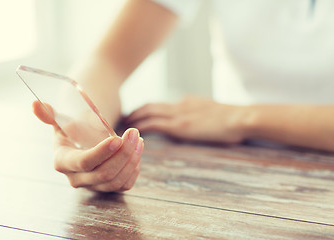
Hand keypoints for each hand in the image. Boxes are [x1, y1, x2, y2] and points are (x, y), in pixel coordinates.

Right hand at [32, 101, 142, 191]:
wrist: (83, 142)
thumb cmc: (73, 130)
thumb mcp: (62, 121)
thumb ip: (50, 114)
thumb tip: (36, 104)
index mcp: (63, 162)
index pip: (83, 162)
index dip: (101, 152)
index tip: (117, 138)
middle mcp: (76, 179)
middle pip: (104, 174)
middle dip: (123, 154)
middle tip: (134, 133)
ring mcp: (93, 186)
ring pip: (116, 181)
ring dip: (132, 160)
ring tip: (138, 140)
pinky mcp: (107, 187)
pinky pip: (125, 184)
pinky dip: (134, 169)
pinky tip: (137, 152)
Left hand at [125, 96, 245, 143]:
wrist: (239, 118)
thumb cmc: (231, 119)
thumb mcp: (212, 111)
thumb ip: (200, 112)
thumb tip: (195, 119)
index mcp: (187, 102)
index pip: (161, 104)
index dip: (146, 108)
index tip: (136, 114)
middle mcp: (179, 105)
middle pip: (150, 105)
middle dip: (135, 111)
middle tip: (123, 118)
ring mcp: (179, 114)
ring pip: (148, 112)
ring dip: (134, 118)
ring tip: (123, 125)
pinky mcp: (180, 125)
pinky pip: (154, 124)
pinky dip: (141, 126)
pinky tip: (133, 132)